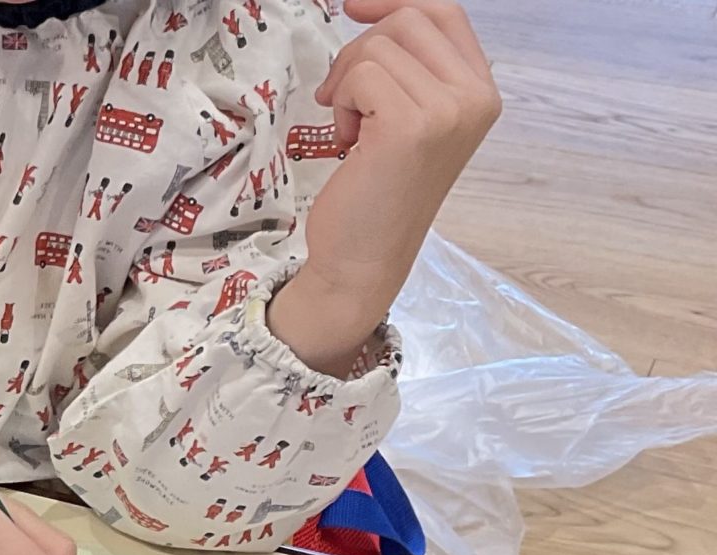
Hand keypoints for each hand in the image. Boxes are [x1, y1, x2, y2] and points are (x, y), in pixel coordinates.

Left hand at [271, 0, 500, 373]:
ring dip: (347, 83)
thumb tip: (369, 9)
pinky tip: (349, 142)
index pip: (443, 12)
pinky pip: (360, 76)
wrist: (363, 260)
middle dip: (360, 51)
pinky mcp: (412, 125)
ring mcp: (449, 110)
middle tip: (345, 100)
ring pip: (377, 46)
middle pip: (408, 20)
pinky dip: (341, 104)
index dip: (395, 2)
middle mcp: (475, 97)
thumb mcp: (407, 118)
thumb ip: (408, 69)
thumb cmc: (376, 193)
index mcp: (481, 92)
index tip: (353, 9)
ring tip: (353, 129)